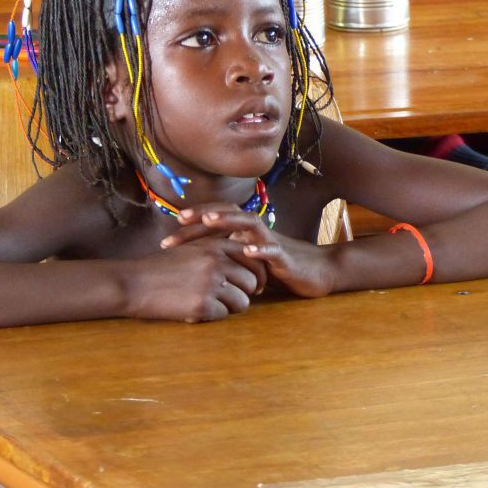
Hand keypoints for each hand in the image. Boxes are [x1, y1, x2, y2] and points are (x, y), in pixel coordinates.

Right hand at [122, 236, 263, 322]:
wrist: (133, 283)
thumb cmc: (160, 267)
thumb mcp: (190, 248)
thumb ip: (216, 250)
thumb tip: (243, 261)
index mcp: (216, 246)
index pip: (253, 260)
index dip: (255, 275)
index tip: (251, 285)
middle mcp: (217, 262)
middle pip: (251, 282)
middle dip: (244, 293)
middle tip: (229, 299)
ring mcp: (211, 284)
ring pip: (242, 302)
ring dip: (229, 307)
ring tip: (210, 304)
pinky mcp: (202, 306)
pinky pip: (223, 315)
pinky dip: (212, 316)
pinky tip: (195, 309)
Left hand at [162, 204, 335, 297]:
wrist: (318, 273)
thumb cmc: (279, 268)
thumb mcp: (247, 262)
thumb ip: (227, 257)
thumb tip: (194, 263)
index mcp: (245, 233)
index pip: (216, 220)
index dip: (193, 222)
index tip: (169, 232)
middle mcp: (256, 232)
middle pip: (228, 215)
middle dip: (203, 217)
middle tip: (178, 220)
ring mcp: (272, 243)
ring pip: (250, 224)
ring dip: (229, 222)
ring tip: (209, 222)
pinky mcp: (287, 259)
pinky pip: (274, 251)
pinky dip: (260, 249)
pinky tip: (247, 250)